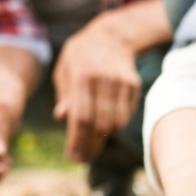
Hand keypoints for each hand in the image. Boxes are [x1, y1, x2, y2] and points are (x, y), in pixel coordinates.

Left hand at [53, 25, 140, 162]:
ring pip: (115, 123)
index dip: (77, 140)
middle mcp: (103, 79)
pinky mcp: (133, 86)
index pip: (81, 116)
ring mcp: (121, 82)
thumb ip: (64, 94)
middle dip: (90, 146)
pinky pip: (125, 115)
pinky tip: (104, 132)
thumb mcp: (64, 70)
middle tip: (82, 159)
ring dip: (103, 141)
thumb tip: (62, 117)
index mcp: (81, 75)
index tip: (73, 156)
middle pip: (99, 124)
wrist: (111, 36)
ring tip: (92, 149)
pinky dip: (114, 128)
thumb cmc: (80, 56)